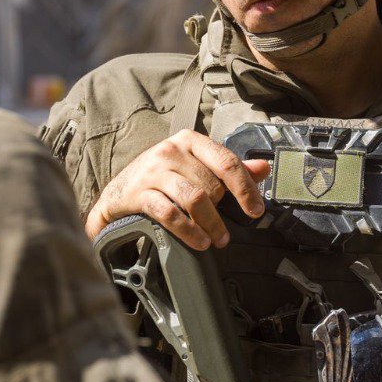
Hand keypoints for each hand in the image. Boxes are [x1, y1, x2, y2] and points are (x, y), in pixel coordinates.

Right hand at [86, 129, 270, 250]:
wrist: (117, 192)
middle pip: (212, 185)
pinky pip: (171, 214)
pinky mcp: (139, 193)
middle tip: (223, 228)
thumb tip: (263, 168)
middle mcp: (171, 150)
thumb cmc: (161, 178)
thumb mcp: (195, 166)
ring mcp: (153, 171)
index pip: (227, 162)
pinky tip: (198, 241)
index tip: (256, 210)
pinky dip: (189, 231)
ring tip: (217, 240)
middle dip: (222, 210)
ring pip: (195, 199)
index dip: (246, 188)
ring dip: (211, 224)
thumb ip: (228, 168)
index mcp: (190, 140)